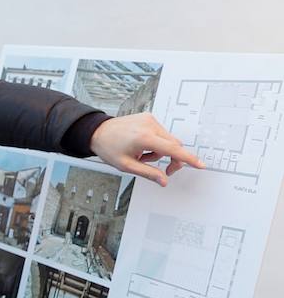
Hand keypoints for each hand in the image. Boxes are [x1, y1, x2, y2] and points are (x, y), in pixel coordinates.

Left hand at [89, 113, 205, 186]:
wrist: (97, 132)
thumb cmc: (108, 147)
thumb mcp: (126, 166)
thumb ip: (148, 174)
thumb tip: (164, 181)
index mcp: (144, 138)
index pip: (173, 149)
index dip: (188, 159)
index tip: (200, 165)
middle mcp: (149, 125)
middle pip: (174, 145)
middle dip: (171, 159)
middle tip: (164, 170)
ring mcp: (149, 119)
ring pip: (168, 140)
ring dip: (160, 150)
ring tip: (142, 154)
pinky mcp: (148, 117)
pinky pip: (161, 133)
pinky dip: (156, 141)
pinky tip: (142, 144)